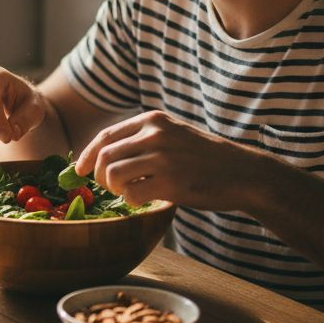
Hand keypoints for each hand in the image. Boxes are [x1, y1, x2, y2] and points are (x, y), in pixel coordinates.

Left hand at [75, 110, 266, 209]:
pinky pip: (133, 195)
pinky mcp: (170, 183)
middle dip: (100, 177)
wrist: (243, 173)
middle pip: (105, 157)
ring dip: (115, 190)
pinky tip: (146, 200)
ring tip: (129, 194)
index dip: (87, 155)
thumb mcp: (174, 134)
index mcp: (153, 120)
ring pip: (114, 176)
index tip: (80, 170)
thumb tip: (104, 156)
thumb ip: (144, 138)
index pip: (106, 136)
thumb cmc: (206, 158)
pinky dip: (132, 202)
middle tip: (110, 188)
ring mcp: (162, 158)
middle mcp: (155, 135)